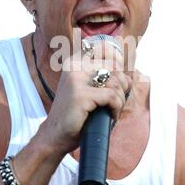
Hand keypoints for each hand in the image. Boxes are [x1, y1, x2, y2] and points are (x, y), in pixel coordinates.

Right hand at [39, 40, 131, 154]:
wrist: (55, 135)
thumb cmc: (76, 114)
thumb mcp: (89, 90)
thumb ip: (106, 79)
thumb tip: (129, 78)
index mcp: (75, 62)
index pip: (104, 48)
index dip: (118, 62)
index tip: (118, 80)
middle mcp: (75, 67)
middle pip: (114, 66)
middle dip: (122, 85)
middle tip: (115, 101)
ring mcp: (77, 80)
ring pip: (115, 82)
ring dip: (120, 99)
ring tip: (111, 110)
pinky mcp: (81, 95)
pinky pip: (112, 97)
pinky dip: (116, 108)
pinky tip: (110, 116)